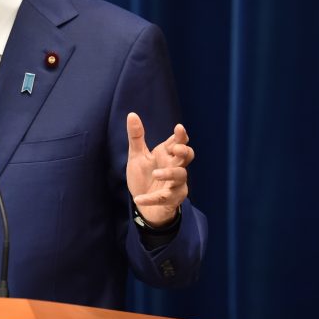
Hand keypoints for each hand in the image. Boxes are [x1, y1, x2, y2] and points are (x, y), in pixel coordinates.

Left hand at [125, 112, 193, 226]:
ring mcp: (175, 184)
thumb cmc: (144, 177)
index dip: (181, 136)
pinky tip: (139, 199)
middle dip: (184, 151)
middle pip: (187, 156)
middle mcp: (174, 167)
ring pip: (180, 176)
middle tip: (176, 149)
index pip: (179, 142)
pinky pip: (164, 198)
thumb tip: (131, 114)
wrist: (143, 204)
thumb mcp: (137, 156)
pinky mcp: (171, 199)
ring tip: (155, 173)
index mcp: (167, 155)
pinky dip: (151, 199)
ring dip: (169, 173)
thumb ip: (136, 137)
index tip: (179, 128)